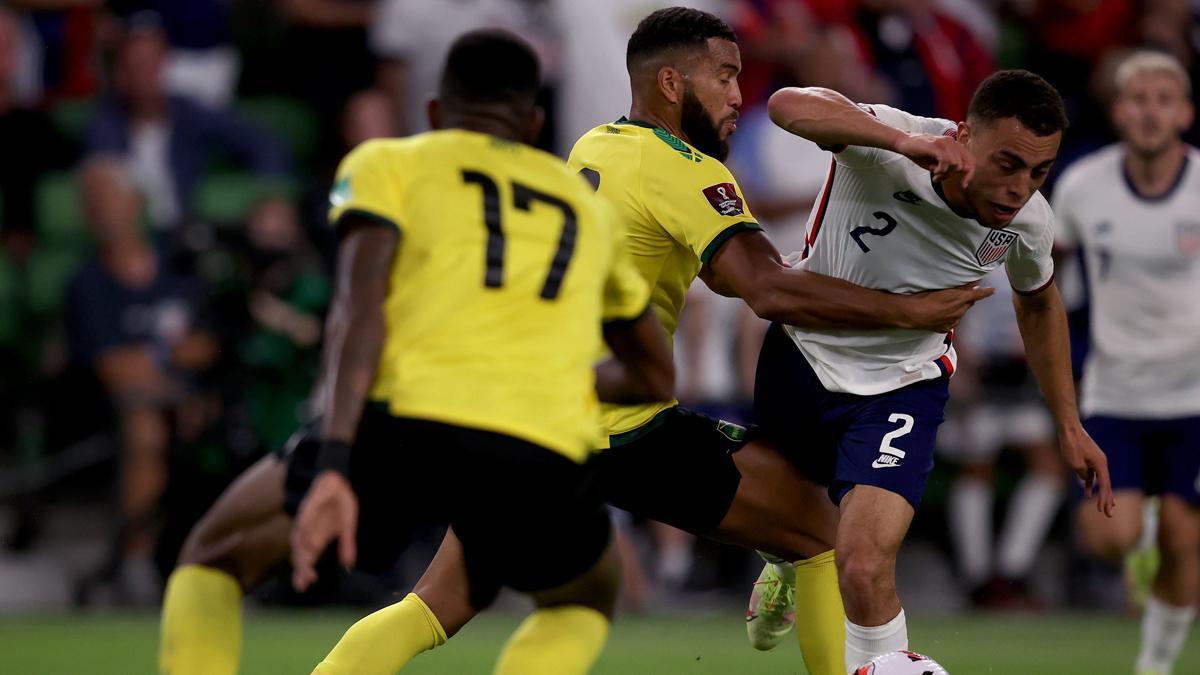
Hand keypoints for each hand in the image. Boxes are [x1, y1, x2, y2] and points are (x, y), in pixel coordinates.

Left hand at [290, 470, 357, 590]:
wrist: (338, 481)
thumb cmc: (340, 504)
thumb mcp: (348, 525)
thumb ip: (347, 544)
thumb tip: (349, 565)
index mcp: (318, 538)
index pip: (308, 558)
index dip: (304, 571)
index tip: (304, 586)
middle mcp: (308, 531)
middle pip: (301, 552)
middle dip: (301, 567)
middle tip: (303, 583)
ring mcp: (306, 520)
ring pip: (300, 539)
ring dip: (301, 553)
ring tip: (305, 566)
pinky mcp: (309, 506)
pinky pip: (305, 520)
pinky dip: (305, 531)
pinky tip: (307, 542)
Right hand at [894, 132, 974, 187]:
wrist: (904, 143)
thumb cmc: (919, 153)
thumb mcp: (936, 163)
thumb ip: (947, 167)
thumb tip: (955, 175)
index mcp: (955, 146)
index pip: (971, 161)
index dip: (970, 175)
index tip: (963, 185)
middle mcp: (953, 143)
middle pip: (964, 165)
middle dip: (952, 176)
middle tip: (938, 178)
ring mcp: (946, 143)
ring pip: (956, 164)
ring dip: (945, 174)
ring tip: (934, 175)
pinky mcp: (937, 145)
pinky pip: (946, 161)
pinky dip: (941, 170)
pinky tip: (934, 172)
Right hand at [903, 283, 994, 331]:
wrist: (911, 313)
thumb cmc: (924, 297)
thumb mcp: (942, 288)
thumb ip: (959, 287)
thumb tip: (972, 285)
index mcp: (959, 299)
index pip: (977, 294)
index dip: (986, 292)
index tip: (992, 290)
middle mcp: (959, 311)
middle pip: (968, 304)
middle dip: (968, 299)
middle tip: (963, 294)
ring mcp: (952, 321)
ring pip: (960, 313)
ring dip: (958, 308)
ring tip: (947, 304)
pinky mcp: (944, 328)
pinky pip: (952, 322)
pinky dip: (950, 317)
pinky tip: (942, 314)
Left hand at [1059, 425, 1114, 516]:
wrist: (1069, 428)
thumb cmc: (1071, 444)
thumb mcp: (1075, 463)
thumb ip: (1083, 474)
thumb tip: (1086, 479)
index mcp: (1101, 464)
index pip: (1105, 485)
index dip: (1104, 499)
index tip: (1103, 510)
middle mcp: (1101, 463)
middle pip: (1106, 485)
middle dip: (1107, 500)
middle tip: (1108, 514)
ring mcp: (1096, 461)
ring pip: (1100, 480)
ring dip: (1101, 494)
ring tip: (1104, 507)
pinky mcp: (1089, 459)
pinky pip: (1092, 475)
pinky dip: (1090, 484)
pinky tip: (1087, 493)